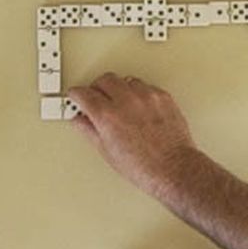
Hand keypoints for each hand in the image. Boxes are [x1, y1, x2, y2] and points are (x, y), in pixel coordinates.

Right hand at [67, 72, 200, 197]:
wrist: (172, 169)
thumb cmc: (142, 167)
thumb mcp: (107, 151)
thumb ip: (89, 130)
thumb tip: (79, 120)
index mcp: (108, 116)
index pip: (84, 93)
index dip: (76, 94)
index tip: (75, 96)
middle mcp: (126, 101)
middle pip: (105, 79)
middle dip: (97, 87)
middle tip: (96, 98)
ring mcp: (146, 97)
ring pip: (126, 80)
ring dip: (119, 89)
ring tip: (120, 104)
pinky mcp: (162, 97)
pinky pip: (145, 86)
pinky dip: (138, 94)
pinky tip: (138, 107)